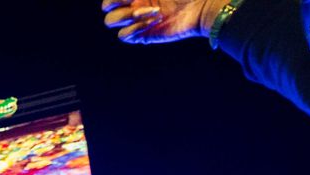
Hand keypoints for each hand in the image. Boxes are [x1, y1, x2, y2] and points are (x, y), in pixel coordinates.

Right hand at [100, 0, 224, 42]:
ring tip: (154, 11)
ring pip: (112, 23)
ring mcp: (137, 21)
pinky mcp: (143, 35)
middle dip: (117, 5)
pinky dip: (136, 27)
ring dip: (129, 16)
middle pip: (107, 10)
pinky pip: (125, 35)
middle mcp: (133, 6)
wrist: (203, 6)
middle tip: (136, 1)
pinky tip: (155, 20)